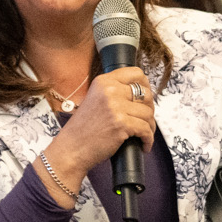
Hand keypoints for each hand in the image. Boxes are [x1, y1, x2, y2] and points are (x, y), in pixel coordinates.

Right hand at [44, 67, 156, 187]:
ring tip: (144, 134)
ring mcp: (116, 107)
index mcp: (103, 81)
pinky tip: (144, 145)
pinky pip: (146, 129)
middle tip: (146, 119)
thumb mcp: (95, 99)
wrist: (71, 148)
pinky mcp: (121, 124)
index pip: (136, 73)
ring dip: (150, 126)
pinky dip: (148, 139)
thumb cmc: (83, 129)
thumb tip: (140, 92)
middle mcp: (110, 90)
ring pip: (148, 113)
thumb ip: (113, 92)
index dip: (146, 85)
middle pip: (146, 94)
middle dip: (150, 108)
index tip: (146, 97)